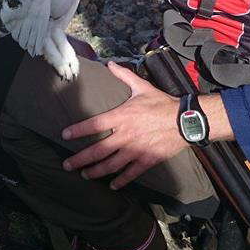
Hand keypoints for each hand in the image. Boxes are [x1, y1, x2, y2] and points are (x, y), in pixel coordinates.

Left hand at [61, 61, 187, 189]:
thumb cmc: (162, 103)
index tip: (65, 135)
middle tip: (67, 165)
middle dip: (80, 159)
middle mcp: (125, 135)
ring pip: (111, 165)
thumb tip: (110, 64)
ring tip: (85, 175)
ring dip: (96, 172)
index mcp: (122, 116)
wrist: (185, 120)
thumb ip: (124, 76)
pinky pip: (130, 173)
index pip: (94, 124)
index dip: (78, 130)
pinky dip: (121, 181)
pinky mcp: (147, 160)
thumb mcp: (142, 87)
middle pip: (98, 150)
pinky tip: (112, 185)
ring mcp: (136, 150)